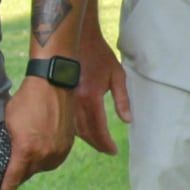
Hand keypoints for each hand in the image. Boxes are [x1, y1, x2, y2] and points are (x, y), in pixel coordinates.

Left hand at [0, 74, 74, 189]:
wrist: (53, 84)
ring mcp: (59, 151)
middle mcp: (44, 155)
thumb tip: (5, 160)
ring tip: (29, 147)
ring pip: (41, 167)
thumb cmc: (25, 100)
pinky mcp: (68, 146)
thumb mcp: (8, 123)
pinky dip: (45, 156)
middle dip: (19, 171)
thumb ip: (8, 145)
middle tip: (13, 163)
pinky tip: (41, 144)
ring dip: (34, 163)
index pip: (13, 179)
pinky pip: (54, 159)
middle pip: (28, 174)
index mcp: (26, 150)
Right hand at [73, 27, 130, 153]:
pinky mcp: (61, 96)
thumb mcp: (117, 74)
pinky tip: (84, 131)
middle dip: (97, 144)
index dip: (106, 143)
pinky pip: (68, 119)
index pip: (99, 128)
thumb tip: (127, 121)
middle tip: (107, 149)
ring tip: (98, 143)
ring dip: (86, 139)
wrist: (76, 38)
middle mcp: (76, 101)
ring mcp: (66, 99)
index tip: (113, 150)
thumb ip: (122, 99)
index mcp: (91, 97)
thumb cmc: (99, 54)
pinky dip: (76, 129)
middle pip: (86, 132)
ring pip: (75, 128)